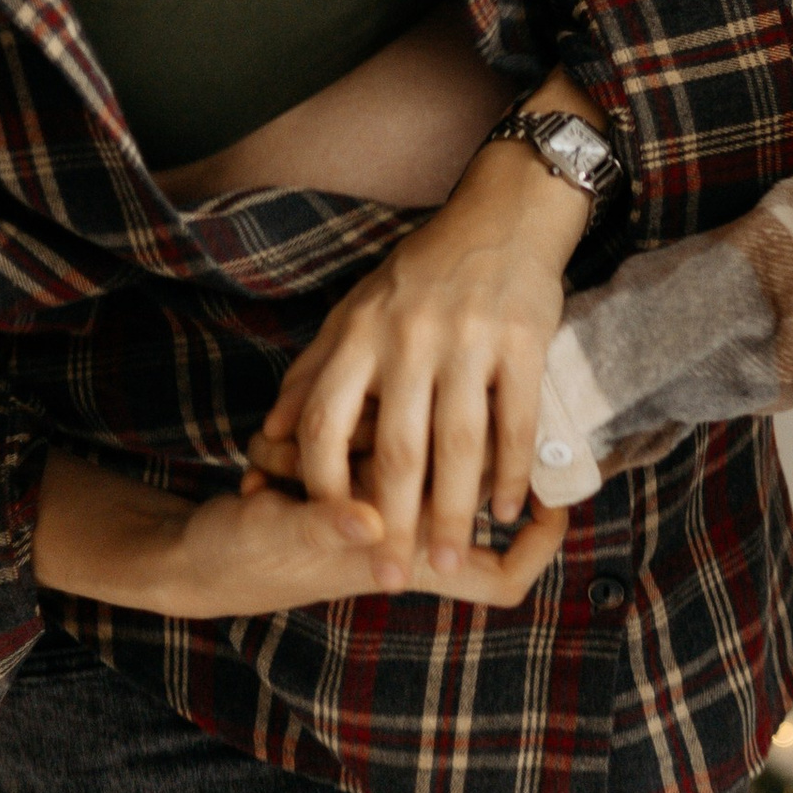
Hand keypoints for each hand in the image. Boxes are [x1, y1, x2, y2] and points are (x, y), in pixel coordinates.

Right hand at [35, 451, 567, 617]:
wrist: (193, 556)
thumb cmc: (242, 558)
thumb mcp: (279, 537)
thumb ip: (325, 526)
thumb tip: (370, 521)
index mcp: (404, 556)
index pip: (499, 578)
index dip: (538, 550)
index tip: (556, 502)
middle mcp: (403, 530)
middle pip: (471, 490)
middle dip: (450, 457)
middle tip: (443, 407)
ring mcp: (377, 505)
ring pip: (420, 450)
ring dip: (376, 435)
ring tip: (312, 443)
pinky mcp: (348, 480)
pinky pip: (370, 441)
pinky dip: (342, 429)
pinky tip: (296, 428)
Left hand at [246, 140, 586, 581]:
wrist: (502, 215)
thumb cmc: (420, 272)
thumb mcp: (355, 312)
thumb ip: (312, 373)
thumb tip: (268, 436)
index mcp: (360, 333)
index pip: (325, 421)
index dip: (322, 482)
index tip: (329, 528)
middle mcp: (410, 338)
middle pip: (397, 448)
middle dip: (393, 521)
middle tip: (390, 577)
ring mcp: (469, 340)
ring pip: (459, 445)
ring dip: (454, 512)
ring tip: (449, 561)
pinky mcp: (524, 342)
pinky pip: (515, 421)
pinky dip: (510, 471)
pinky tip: (506, 510)